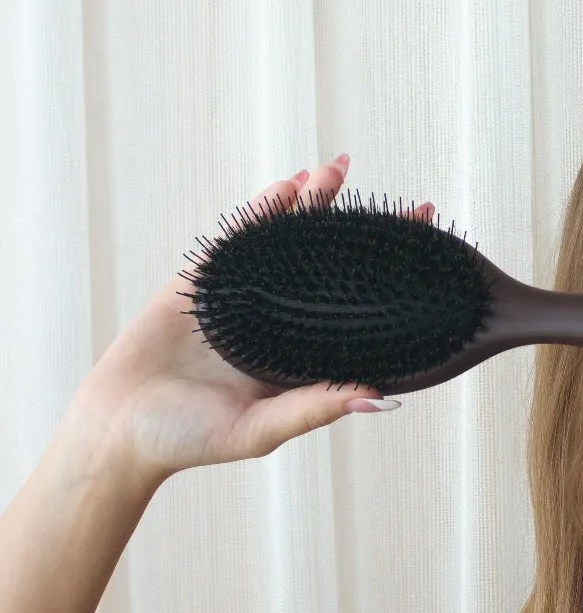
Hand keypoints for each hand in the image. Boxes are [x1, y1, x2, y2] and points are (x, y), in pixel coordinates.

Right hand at [65, 158, 435, 484]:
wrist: (117, 427)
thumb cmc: (189, 440)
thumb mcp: (259, 429)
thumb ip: (315, 406)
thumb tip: (381, 397)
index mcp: (300, 358)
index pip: (359, 315)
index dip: (395, 288)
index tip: (435, 263)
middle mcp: (279, 323)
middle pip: (333, 269)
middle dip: (367, 236)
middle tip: (410, 207)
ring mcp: (242, 298)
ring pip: (288, 245)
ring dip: (315, 208)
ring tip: (343, 171)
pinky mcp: (205, 281)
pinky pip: (240, 238)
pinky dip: (264, 210)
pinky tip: (289, 186)